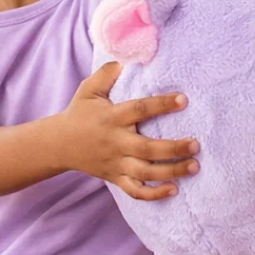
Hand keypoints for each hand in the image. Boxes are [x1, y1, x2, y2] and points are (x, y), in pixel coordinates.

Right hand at [59, 62, 198, 200]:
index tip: (183, 99)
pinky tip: (174, 190)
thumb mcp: (88, 90)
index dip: (162, 104)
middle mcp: (116, 142)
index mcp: (112, 118)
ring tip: (194, 166)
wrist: (58, 144)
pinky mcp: (116, 178)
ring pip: (146, 173)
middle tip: (196, 144)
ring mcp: (116, 163)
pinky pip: (136, 191)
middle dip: (173, 148)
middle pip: (147, 149)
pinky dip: (154, 194)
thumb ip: (106, 74)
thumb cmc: (79, 113)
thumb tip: (124, 60)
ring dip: (171, 172)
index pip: (139, 109)